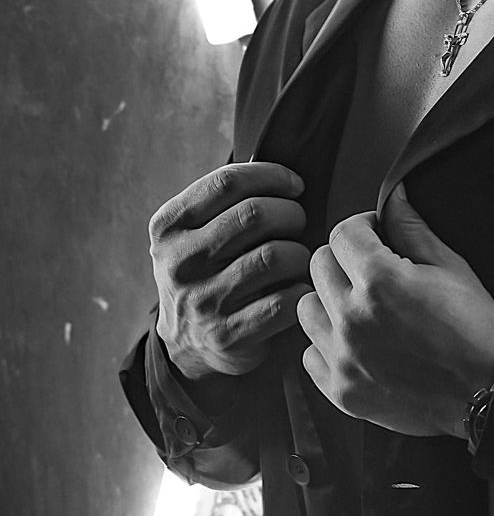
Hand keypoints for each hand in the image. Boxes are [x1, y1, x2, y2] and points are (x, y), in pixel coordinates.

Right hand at [150, 162, 312, 381]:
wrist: (188, 342)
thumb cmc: (206, 270)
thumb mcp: (194, 231)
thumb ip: (225, 201)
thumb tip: (282, 173)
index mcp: (169, 226)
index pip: (227, 182)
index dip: (272, 176)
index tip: (295, 186)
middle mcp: (180, 261)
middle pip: (256, 215)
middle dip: (292, 214)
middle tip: (298, 224)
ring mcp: (202, 300)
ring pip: (275, 256)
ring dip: (300, 254)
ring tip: (299, 258)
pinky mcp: (227, 335)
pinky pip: (285, 302)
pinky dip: (302, 290)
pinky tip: (300, 288)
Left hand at [297, 184, 493, 436]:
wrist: (491, 392)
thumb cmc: (477, 330)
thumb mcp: (451, 266)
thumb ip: (412, 228)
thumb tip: (393, 198)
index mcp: (380, 281)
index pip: (343, 232)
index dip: (363, 227)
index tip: (377, 236)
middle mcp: (353, 318)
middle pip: (318, 264)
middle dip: (344, 258)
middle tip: (371, 269)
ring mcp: (344, 358)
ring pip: (307, 307)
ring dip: (329, 300)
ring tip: (360, 306)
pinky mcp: (342, 391)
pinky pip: (309, 355)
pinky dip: (327, 345)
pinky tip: (356, 343)